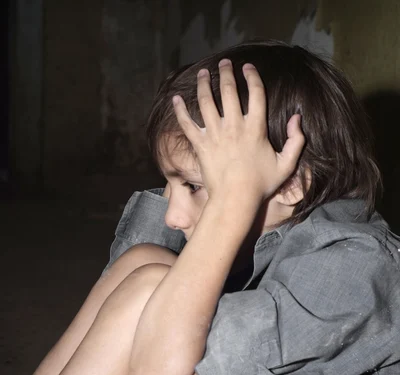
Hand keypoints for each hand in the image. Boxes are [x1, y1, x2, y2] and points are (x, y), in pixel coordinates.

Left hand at [173, 59, 304, 213]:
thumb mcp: (286, 165)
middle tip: (224, 63)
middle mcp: (234, 126)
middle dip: (227, 73)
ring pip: (207, 102)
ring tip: (205, 73)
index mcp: (255, 128)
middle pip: (229, 91)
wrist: (235, 199)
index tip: (248, 67)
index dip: (252, 76)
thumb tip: (297, 119)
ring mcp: (215, 135)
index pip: (255, 93)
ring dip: (205, 84)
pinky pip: (187, 124)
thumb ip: (296, 141)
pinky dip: (180, 111)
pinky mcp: (200, 145)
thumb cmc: (261, 185)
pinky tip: (175, 99)